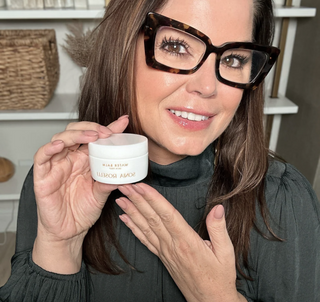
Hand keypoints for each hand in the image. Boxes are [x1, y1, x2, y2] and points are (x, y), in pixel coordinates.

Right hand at [32, 116, 128, 272]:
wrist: (68, 232)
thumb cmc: (82, 211)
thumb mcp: (101, 195)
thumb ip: (109, 183)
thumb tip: (124, 176)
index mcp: (86, 161)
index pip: (96, 139)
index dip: (109, 128)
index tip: (123, 122)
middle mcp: (71, 159)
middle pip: (77, 132)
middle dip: (92, 128)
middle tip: (106, 132)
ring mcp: (57, 165)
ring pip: (61, 138)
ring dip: (76, 134)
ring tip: (91, 136)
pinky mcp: (43, 175)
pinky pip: (42, 157)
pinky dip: (49, 148)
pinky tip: (60, 145)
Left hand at [116, 183, 246, 301]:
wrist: (210, 301)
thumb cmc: (219, 277)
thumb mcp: (226, 252)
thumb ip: (219, 228)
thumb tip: (217, 208)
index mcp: (187, 241)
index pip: (167, 214)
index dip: (153, 199)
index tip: (142, 186)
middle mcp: (172, 245)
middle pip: (151, 218)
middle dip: (137, 200)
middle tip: (125, 186)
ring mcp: (165, 252)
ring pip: (145, 227)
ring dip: (132, 211)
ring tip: (121, 198)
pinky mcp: (162, 257)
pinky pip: (145, 240)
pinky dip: (133, 228)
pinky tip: (125, 219)